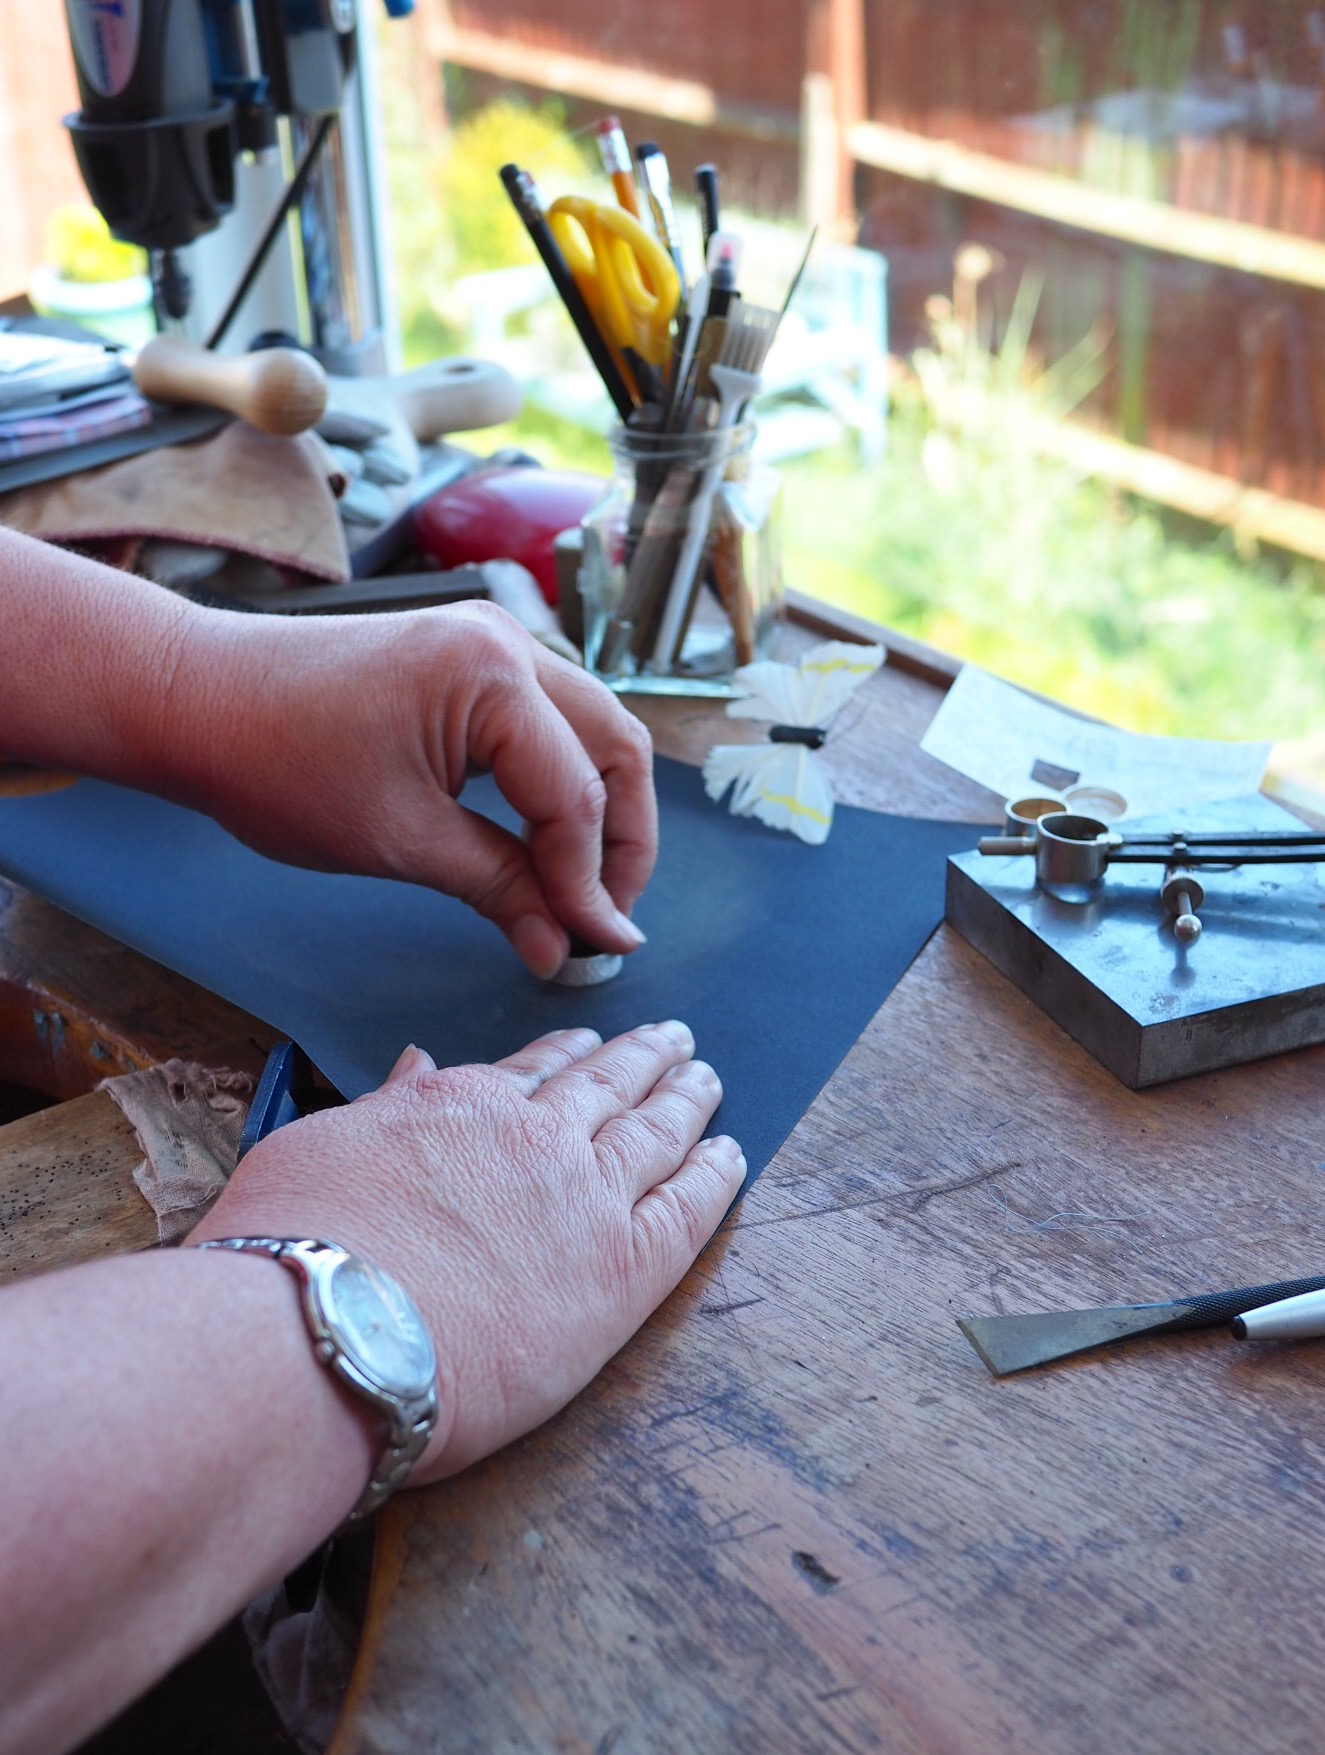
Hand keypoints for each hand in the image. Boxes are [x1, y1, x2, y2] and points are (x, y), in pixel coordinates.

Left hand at [175, 601, 656, 976]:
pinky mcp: (470, 658)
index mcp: (493, 678)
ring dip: (598, 810)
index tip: (598, 948)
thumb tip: (562, 946)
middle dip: (622, 841)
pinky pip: (549, 722)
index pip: (579, 798)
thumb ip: (498, 889)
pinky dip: (560, 782)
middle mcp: (508, 643)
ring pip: (591, 731)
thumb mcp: (400, 841)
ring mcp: (492, 643)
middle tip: (605, 918)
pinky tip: (543, 839)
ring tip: (579, 888)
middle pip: (616, 748)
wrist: (197, 700)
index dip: (592, 884)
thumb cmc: (277, 762)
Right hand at [188, 1022, 744, 1475]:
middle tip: (676, 1040)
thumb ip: (384, 1105)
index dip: (570, 1054)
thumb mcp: (318, 1145)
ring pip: (655, 1131)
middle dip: (644, 1058)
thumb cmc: (294, 1248)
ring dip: (687, 1098)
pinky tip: (731, 1155)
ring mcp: (587, 1198)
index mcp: (462, 1104)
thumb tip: (416, 1061)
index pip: (534, 1070)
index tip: (593, 1042)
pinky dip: (715, 1175)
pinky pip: (689, 1208)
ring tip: (708, 1078)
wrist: (330, 1329)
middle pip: (607, 1085)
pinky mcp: (623, 1271)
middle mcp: (536, 1138)